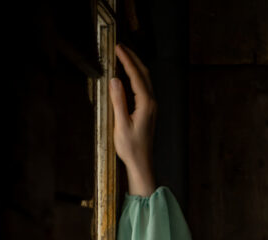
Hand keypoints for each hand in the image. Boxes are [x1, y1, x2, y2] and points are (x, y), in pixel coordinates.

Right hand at [110, 44, 156, 195]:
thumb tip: (115, 81)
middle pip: (144, 73)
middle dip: (132, 58)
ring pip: (145, 80)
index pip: (136, 75)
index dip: (127, 60)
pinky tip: (128, 76)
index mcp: (146, 104)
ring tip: (123, 56)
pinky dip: (136, 77)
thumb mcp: (121, 125)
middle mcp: (151, 103)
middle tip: (121, 47)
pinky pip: (143, 88)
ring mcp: (152, 107)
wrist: (142, 163)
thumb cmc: (132, 148)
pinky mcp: (148, 111)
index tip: (118, 48)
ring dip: (135, 66)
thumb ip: (118, 101)